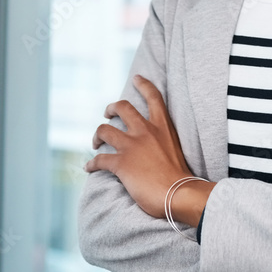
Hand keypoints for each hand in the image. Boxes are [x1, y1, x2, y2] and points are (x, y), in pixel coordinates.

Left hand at [85, 75, 202, 219]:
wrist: (180, 194)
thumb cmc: (182, 178)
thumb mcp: (176, 150)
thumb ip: (163, 144)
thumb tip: (154, 152)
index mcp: (163, 127)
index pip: (154, 97)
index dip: (144, 85)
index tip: (137, 78)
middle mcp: (145, 131)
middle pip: (122, 107)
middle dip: (111, 108)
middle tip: (108, 114)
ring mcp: (132, 146)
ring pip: (104, 130)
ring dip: (97, 136)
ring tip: (96, 143)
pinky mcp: (121, 163)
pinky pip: (99, 159)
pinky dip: (92, 164)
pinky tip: (89, 168)